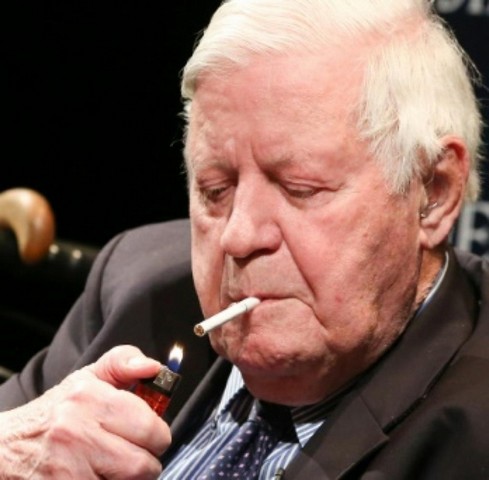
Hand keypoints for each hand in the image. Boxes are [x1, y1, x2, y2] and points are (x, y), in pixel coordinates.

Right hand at [0, 345, 170, 478]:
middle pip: (142, 465)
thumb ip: (124, 363)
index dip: (157, 435)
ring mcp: (67, 469)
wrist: (4, 448)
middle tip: (135, 455)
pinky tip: (97, 477)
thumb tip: (154, 367)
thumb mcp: (87, 378)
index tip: (149, 435)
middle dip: (147, 463)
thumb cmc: (54, 412)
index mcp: (89, 397)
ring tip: (114, 468)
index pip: (150, 427)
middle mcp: (76, 432)